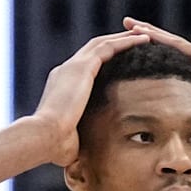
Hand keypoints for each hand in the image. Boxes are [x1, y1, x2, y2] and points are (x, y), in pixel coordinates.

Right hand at [33, 30, 149, 166]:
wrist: (45, 136)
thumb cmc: (55, 145)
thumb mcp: (70, 138)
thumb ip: (78, 136)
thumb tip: (83, 155)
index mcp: (61, 85)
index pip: (85, 67)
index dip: (103, 61)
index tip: (120, 61)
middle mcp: (65, 71)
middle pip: (94, 50)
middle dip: (115, 43)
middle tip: (135, 40)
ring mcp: (73, 67)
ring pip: (103, 43)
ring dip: (125, 38)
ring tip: (145, 36)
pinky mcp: (82, 67)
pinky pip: (109, 47)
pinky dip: (127, 42)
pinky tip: (144, 40)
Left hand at [122, 17, 190, 166]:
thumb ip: (188, 130)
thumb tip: (172, 146)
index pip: (174, 63)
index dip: (154, 55)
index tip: (134, 50)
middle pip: (172, 48)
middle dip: (148, 37)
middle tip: (127, 27)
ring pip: (173, 43)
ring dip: (150, 33)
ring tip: (129, 25)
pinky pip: (179, 46)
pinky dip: (160, 39)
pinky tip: (141, 33)